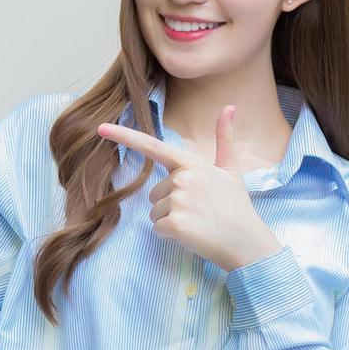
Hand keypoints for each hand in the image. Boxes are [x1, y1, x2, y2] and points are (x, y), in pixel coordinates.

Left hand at [97, 106, 283, 272]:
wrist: (248, 242)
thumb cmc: (237, 206)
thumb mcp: (231, 170)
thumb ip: (225, 139)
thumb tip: (229, 107)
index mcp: (192, 164)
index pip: (153, 147)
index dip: (124, 137)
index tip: (100, 129)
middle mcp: (183, 179)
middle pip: (155, 193)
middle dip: (171, 204)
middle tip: (200, 211)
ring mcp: (179, 201)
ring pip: (155, 212)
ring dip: (172, 220)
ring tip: (198, 222)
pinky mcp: (175, 224)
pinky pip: (158, 228)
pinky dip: (172, 235)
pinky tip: (193, 234)